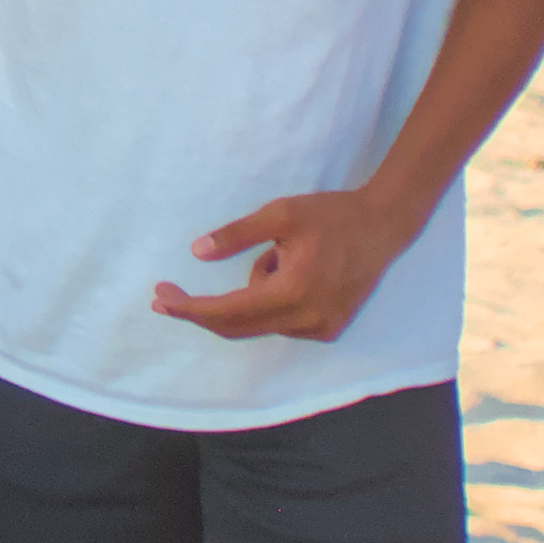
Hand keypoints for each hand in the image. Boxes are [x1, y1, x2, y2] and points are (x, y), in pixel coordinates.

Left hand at [153, 184, 421, 344]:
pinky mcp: (328, 328)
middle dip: (200, 311)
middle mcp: (306, 320)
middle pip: (238, 326)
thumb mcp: (280, 214)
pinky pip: (280, 320)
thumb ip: (237, 235)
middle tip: (165, 295)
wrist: (383, 226)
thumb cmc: (331, 215)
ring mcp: (320, 328)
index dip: (190, 309)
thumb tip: (197, 253)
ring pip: (259, 322)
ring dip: (249, 294)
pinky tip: (291, 268)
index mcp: (293, 292)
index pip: (228, 312)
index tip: (160, 299)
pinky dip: (270, 299)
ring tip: (279, 253)